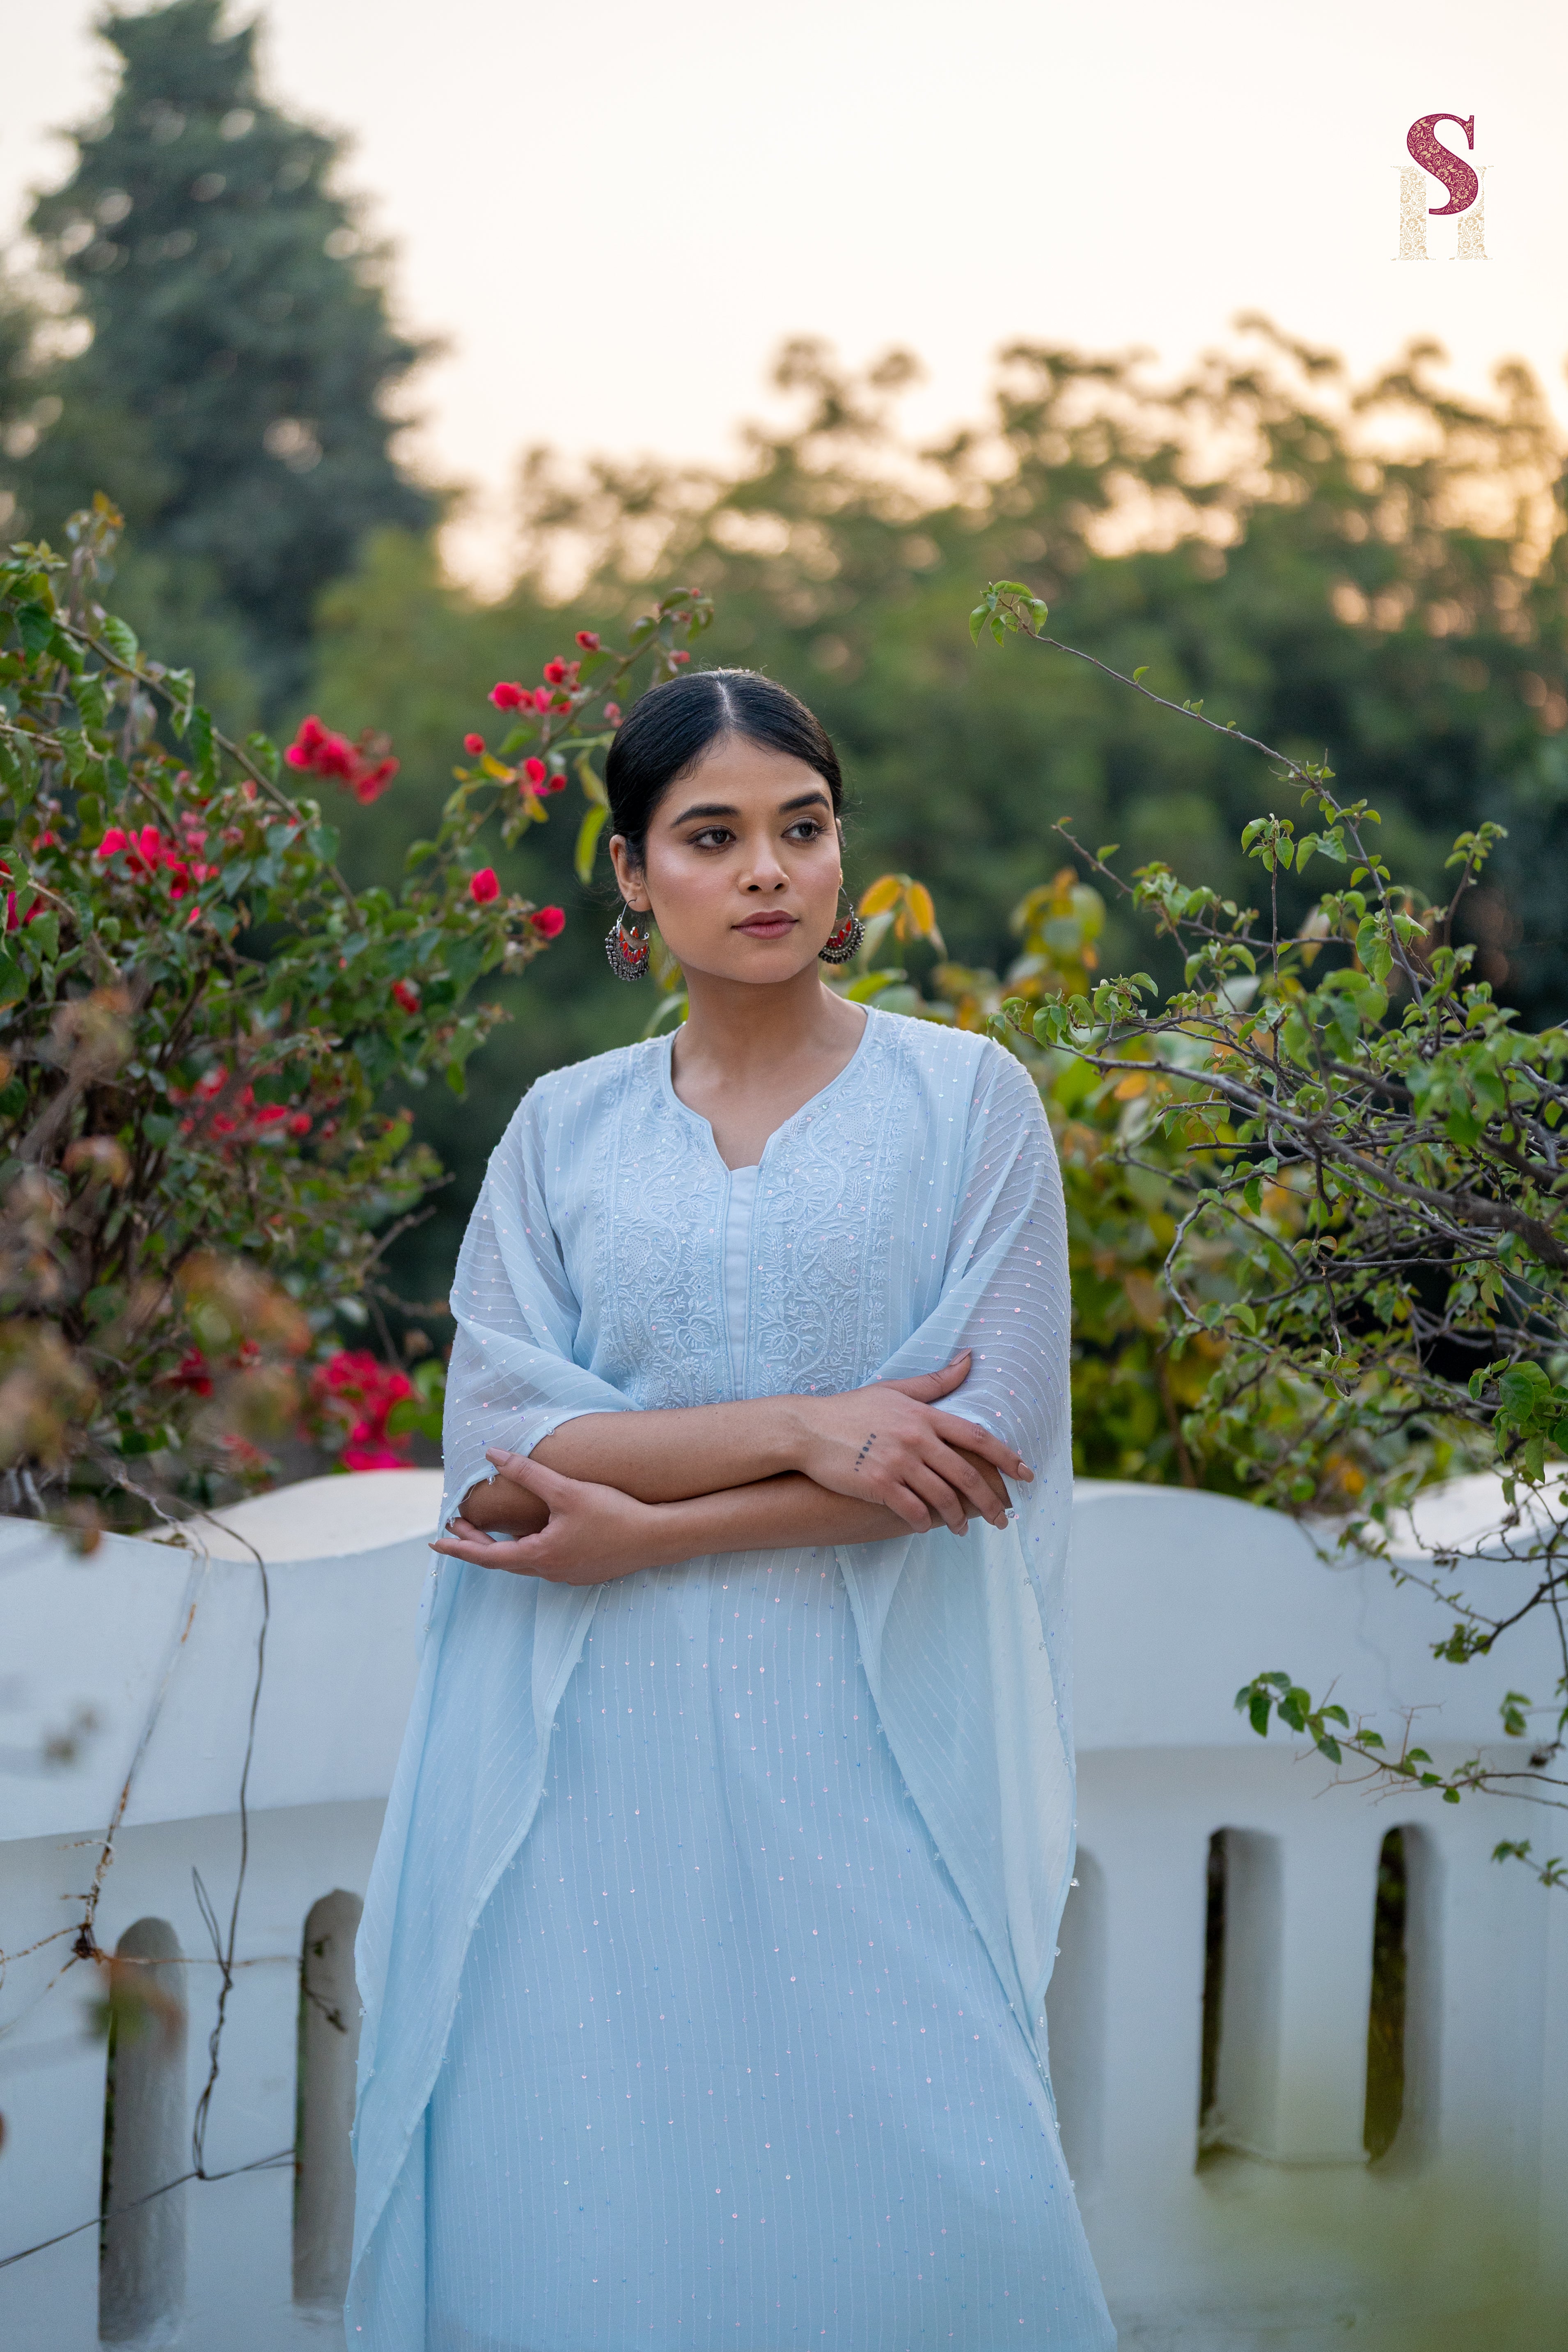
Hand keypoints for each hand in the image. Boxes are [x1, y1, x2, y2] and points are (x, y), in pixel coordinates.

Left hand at [433, 1450, 663, 1585]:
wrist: (658, 1538)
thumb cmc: (613, 1514)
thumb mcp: (566, 1490)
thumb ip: (527, 1472)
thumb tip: (491, 1454)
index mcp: (539, 1555)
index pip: (485, 1556)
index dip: (459, 1546)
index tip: (435, 1541)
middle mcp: (549, 1571)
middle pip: (501, 1561)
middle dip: (475, 1543)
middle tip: (455, 1526)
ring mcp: (567, 1576)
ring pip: (523, 1563)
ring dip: (501, 1548)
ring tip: (486, 1531)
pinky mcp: (583, 1573)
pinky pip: (545, 1563)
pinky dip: (527, 1550)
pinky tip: (534, 1535)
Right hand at [783, 1352, 1031, 1534]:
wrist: (806, 1428)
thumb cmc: (851, 1409)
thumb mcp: (894, 1390)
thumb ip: (936, 1382)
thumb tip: (970, 1359)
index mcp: (924, 1415)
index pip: (977, 1437)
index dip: (1005, 1457)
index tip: (1025, 1474)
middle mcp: (916, 1438)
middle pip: (966, 1474)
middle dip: (990, 1500)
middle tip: (1002, 1519)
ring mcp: (897, 1462)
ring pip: (942, 1497)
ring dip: (957, 1518)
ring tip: (962, 1529)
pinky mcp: (878, 1485)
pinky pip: (913, 1510)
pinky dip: (924, 1522)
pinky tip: (927, 1527)